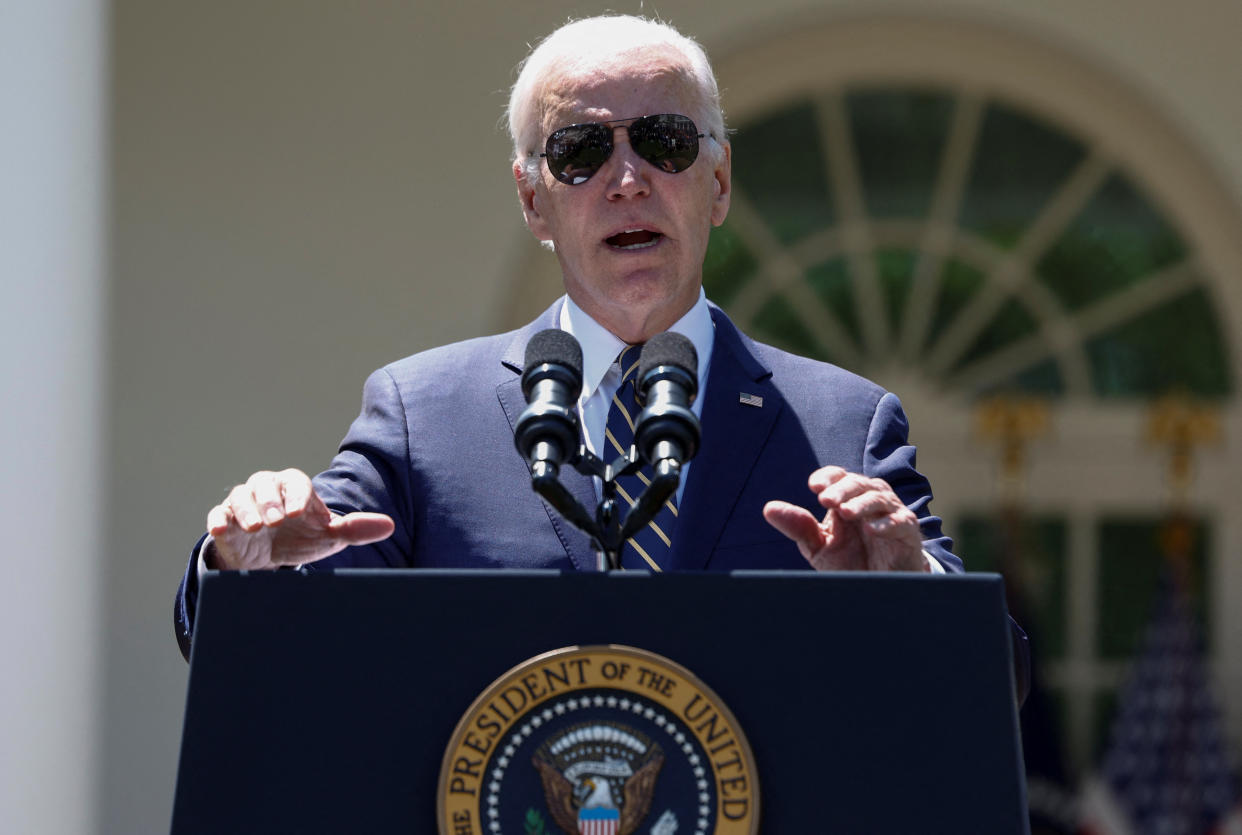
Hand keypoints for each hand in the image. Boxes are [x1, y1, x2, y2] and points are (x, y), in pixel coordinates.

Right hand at [206, 469, 394, 569]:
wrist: (271, 558)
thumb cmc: (302, 538)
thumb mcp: (329, 537)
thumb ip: (355, 529)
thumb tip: (389, 525)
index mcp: (294, 490)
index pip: (296, 482)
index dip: (297, 494)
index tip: (298, 513)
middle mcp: (268, 491)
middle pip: (264, 484)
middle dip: (270, 500)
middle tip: (276, 520)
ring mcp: (244, 505)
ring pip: (240, 496)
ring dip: (246, 510)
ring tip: (255, 527)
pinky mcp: (226, 521)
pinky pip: (218, 515)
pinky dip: (219, 520)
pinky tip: (222, 530)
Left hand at [762, 466, 927, 571]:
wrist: (877, 589)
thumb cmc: (850, 561)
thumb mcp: (819, 546)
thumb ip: (798, 527)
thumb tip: (768, 508)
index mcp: (848, 499)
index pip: (839, 477)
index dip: (829, 477)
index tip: (814, 487)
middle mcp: (870, 501)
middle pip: (859, 484)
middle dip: (842, 489)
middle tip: (826, 500)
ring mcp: (891, 515)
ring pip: (879, 498)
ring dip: (862, 503)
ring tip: (845, 511)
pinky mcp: (908, 533)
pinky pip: (901, 522)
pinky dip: (887, 524)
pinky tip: (871, 529)